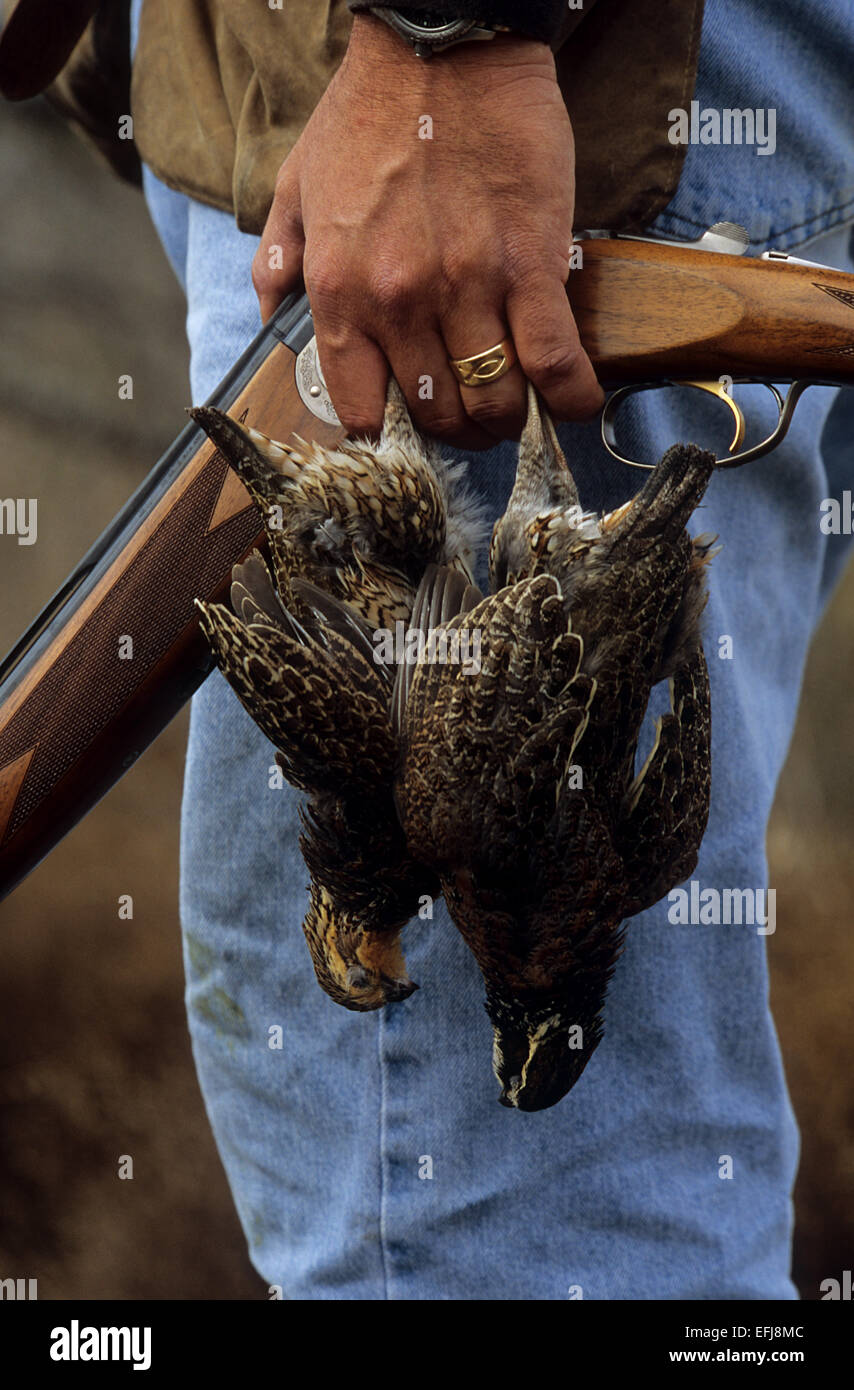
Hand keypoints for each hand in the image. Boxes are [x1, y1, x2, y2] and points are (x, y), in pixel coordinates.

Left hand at [253, 14, 602, 447]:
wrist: (443, 43)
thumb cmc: (369, 111)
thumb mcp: (295, 184)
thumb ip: (277, 259)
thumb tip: (269, 317)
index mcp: (340, 290)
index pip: (362, 407)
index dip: (389, 432)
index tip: (408, 425)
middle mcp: (399, 301)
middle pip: (437, 413)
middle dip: (456, 432)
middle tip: (471, 418)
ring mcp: (468, 287)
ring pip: (494, 399)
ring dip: (508, 419)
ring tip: (514, 409)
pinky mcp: (531, 264)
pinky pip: (553, 359)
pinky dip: (569, 395)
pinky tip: (574, 404)